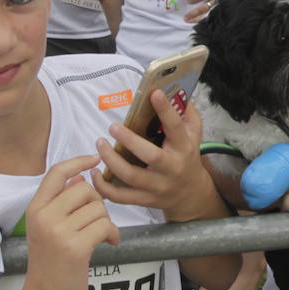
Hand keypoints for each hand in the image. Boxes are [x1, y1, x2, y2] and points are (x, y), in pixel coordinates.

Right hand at [13, 156, 121, 289]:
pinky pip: (105, 226)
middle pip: (84, 189)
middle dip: (97, 203)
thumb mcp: (48, 228)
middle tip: (96, 221)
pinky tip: (110, 244)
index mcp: (35, 209)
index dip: (78, 162)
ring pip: (98, 208)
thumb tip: (81, 176)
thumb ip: (61, 202)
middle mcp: (44, 217)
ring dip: (106, 221)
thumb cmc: (51, 262)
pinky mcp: (75, 247)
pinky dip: (113, 234)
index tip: (94, 158)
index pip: (56, 173)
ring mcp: (58, 232)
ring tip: (101, 236)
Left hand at [94, 90, 215, 221]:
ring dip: (111, 160)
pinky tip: (94, 173)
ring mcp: (157, 186)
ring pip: (131, 176)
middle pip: (150, 156)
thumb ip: (187, 113)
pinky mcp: (145, 199)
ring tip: (100, 143)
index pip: (175, 127)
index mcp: (184, 148)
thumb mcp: (194, 135)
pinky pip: (121, 197)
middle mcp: (171, 168)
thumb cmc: (187, 157)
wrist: (191, 194)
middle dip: (129, 140)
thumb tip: (175, 90)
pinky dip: (104, 187)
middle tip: (113, 126)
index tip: (154, 93)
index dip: (166, 110)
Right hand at [184, 0, 237, 22]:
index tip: (199, 23)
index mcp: (227, 5)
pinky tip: (189, 1)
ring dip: (195, 13)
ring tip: (186, 16)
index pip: (215, 16)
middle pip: (208, 15)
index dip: (207, 20)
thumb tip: (226, 0)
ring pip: (205, 8)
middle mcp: (223, 3)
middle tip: (187, 21)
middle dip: (197, 19)